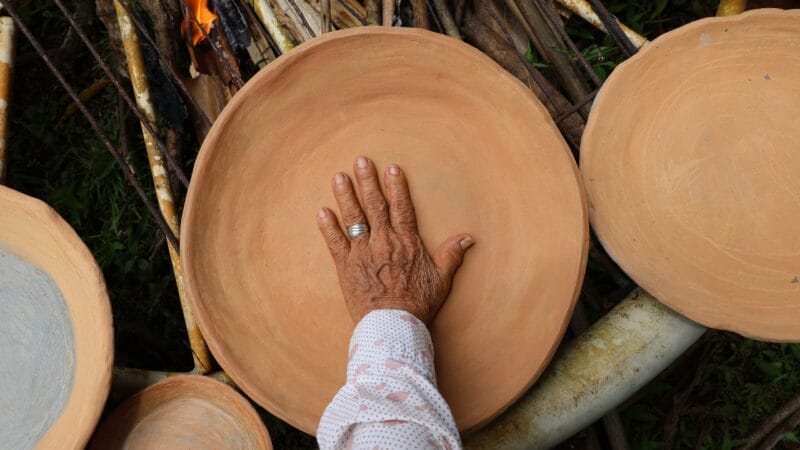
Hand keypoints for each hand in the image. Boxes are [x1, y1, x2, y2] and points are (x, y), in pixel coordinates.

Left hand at [316, 156, 473, 324]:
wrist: (393, 325)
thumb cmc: (418, 304)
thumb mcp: (442, 279)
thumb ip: (452, 255)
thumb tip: (468, 237)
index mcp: (407, 243)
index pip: (401, 208)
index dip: (396, 187)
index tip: (391, 169)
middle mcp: (384, 242)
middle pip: (375, 206)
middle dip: (367, 181)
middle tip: (360, 161)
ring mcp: (363, 253)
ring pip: (353, 219)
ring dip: (345, 196)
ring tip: (338, 177)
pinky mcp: (346, 267)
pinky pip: (335, 243)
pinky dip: (328, 227)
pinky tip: (322, 211)